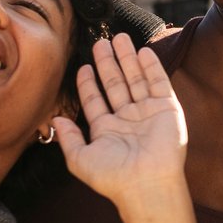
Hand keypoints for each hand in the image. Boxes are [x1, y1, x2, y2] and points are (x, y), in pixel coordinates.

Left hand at [53, 36, 188, 202]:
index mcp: (107, 130)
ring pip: (136, 79)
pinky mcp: (167, 109)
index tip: (83, 66)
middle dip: (108, 63)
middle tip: (101, 42)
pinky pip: (159, 83)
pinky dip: (151, 67)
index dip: (88, 83)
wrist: (146, 184)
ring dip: (127, 58)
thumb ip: (68, 138)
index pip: (95, 100)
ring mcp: (148, 112)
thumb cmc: (113, 177)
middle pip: (116, 84)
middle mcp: (127, 119)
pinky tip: (142, 51)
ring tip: (120, 38)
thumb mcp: (80, 159)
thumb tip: (56, 121)